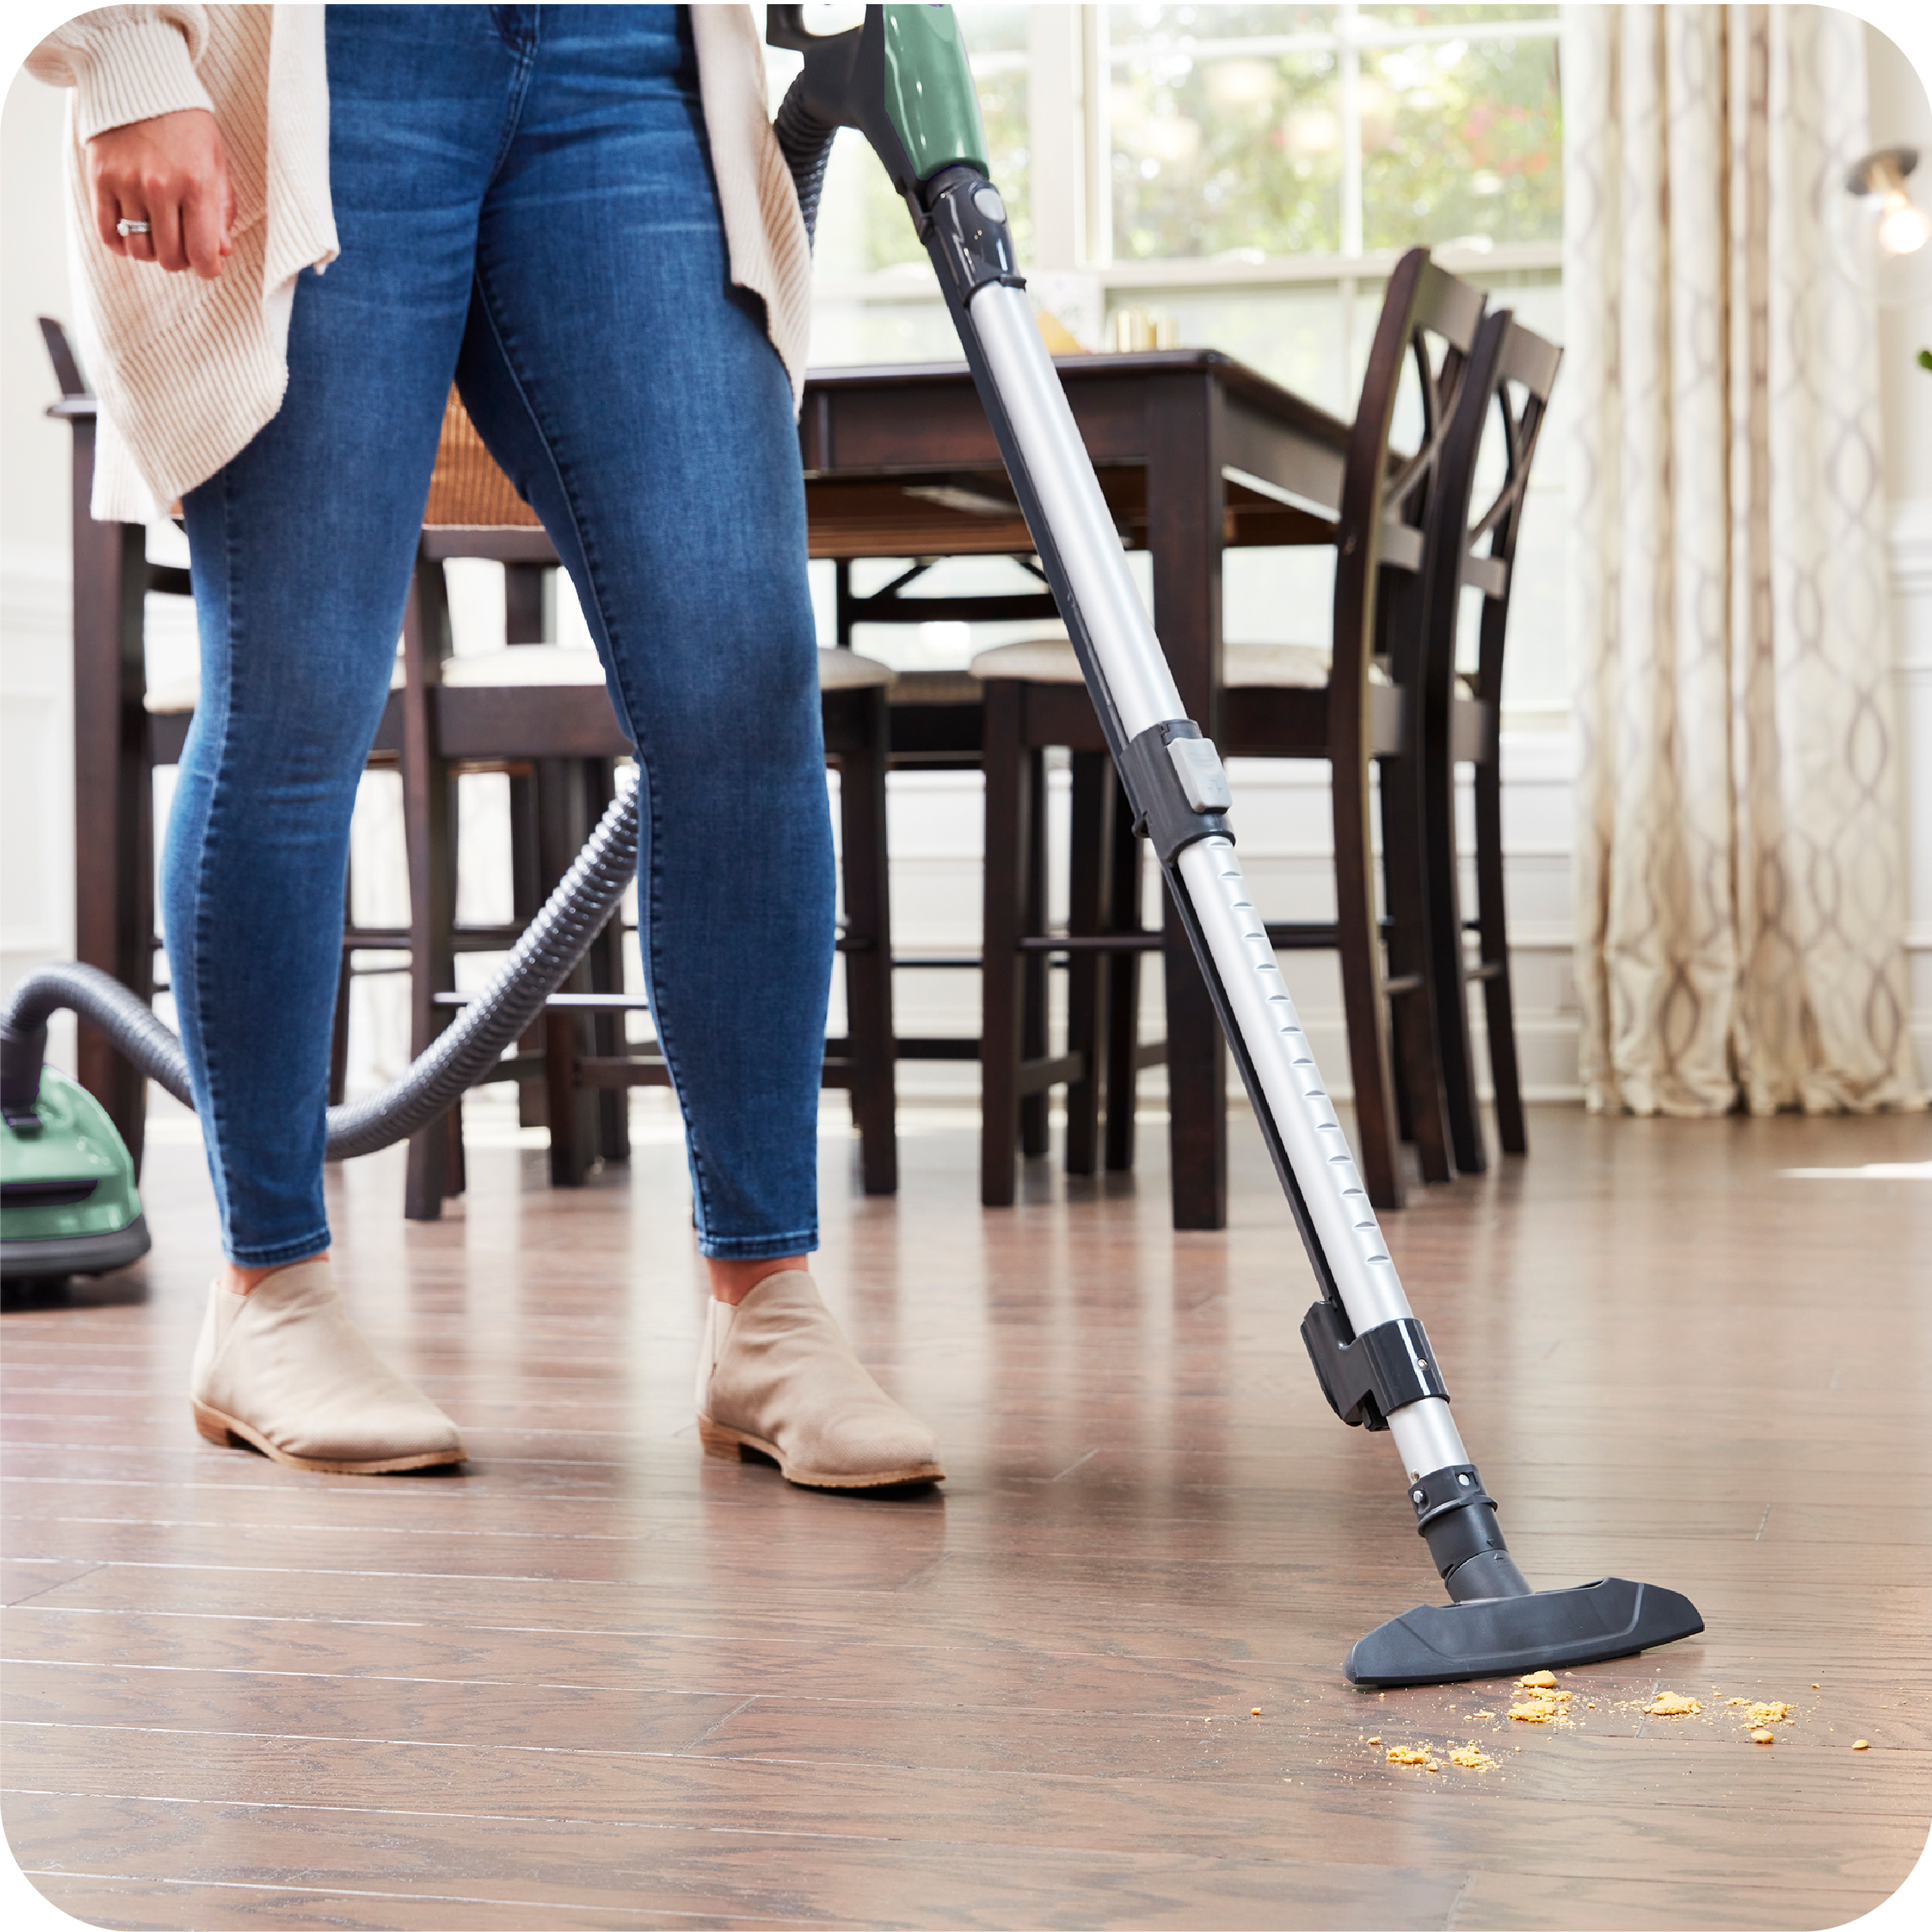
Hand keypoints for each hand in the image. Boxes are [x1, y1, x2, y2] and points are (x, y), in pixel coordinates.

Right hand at [87, 107, 234, 278]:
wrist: (140, 84)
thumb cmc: (188, 127)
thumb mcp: (217, 163)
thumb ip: (222, 210)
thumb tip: (222, 253)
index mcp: (197, 185)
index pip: (203, 253)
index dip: (208, 269)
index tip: (208, 265)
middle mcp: (160, 188)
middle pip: (170, 258)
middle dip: (181, 261)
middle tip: (183, 246)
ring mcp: (127, 183)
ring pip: (139, 250)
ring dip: (151, 253)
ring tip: (159, 237)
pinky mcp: (100, 178)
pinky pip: (107, 232)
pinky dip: (121, 244)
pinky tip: (132, 235)